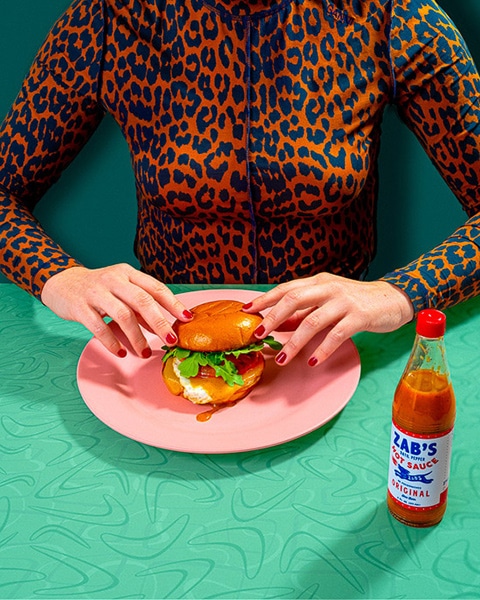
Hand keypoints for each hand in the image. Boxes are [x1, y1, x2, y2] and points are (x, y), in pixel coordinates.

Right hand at [41, 264, 192, 357]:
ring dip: (137, 337)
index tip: (187, 318)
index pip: (156, 287)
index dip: (173, 303)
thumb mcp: (122, 291)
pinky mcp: (80, 307)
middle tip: (171, 341)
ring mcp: (96, 292)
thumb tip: (164, 327)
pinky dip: (112, 342)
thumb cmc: (99, 290)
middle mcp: (114, 279)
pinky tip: (121, 352)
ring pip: (123, 315)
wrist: (62, 283)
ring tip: (144, 352)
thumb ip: (141, 307)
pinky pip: (99, 327)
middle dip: (160, 323)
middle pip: (142, 301)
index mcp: (128, 273)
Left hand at [244, 273, 413, 365]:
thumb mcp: (328, 302)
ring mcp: (344, 302)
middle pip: (294, 299)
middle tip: (257, 335)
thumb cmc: (357, 301)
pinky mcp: (360, 316)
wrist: (394, 299)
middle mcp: (329, 288)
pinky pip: (336, 334)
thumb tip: (277, 323)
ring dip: (295, 342)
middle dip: (272, 318)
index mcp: (319, 282)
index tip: (247, 310)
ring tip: (282, 358)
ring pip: (313, 321)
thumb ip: (305, 311)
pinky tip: (312, 361)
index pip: (287, 289)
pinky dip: (322, 349)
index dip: (265, 299)